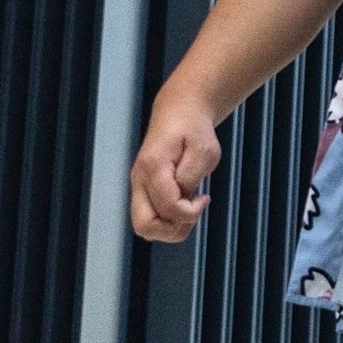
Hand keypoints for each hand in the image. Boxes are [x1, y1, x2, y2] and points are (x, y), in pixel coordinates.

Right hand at [129, 91, 222, 243]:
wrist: (178, 113)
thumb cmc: (193, 129)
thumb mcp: (204, 150)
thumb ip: (191, 176)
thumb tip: (183, 199)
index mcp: (153, 166)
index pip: (167, 207)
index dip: (190, 212)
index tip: (203, 198)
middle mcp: (139, 179)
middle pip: (144, 225)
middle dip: (173, 229)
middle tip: (192, 213)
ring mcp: (138, 186)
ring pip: (144, 227)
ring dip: (170, 228)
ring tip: (188, 209)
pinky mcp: (142, 190)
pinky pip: (149, 217)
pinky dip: (166, 220)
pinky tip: (182, 205)